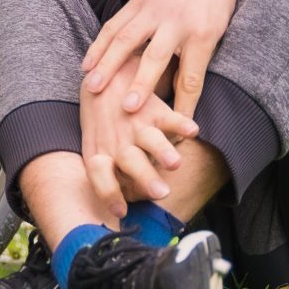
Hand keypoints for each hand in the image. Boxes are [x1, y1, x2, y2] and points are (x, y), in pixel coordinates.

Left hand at [81, 67, 195, 203]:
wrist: (103, 77)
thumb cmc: (100, 123)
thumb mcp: (95, 147)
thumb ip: (107, 174)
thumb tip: (119, 211)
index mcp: (99, 151)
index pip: (98, 175)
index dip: (108, 192)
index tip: (121, 211)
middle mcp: (118, 140)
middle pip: (129, 161)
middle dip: (144, 177)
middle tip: (160, 192)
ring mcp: (136, 124)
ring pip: (150, 139)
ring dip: (162, 151)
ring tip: (175, 163)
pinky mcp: (153, 108)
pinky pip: (169, 117)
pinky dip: (181, 123)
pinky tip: (193, 131)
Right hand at [82, 0, 237, 118]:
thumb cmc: (213, 6)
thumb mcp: (217, 36)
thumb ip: (196, 66)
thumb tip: (182, 106)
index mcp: (202, 34)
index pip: (192, 76)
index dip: (184, 104)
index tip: (175, 129)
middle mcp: (175, 22)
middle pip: (156, 57)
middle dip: (141, 83)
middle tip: (127, 108)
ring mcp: (153, 10)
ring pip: (126, 39)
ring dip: (108, 64)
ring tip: (92, 87)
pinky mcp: (136, 2)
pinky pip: (113, 25)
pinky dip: (99, 45)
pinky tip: (87, 64)